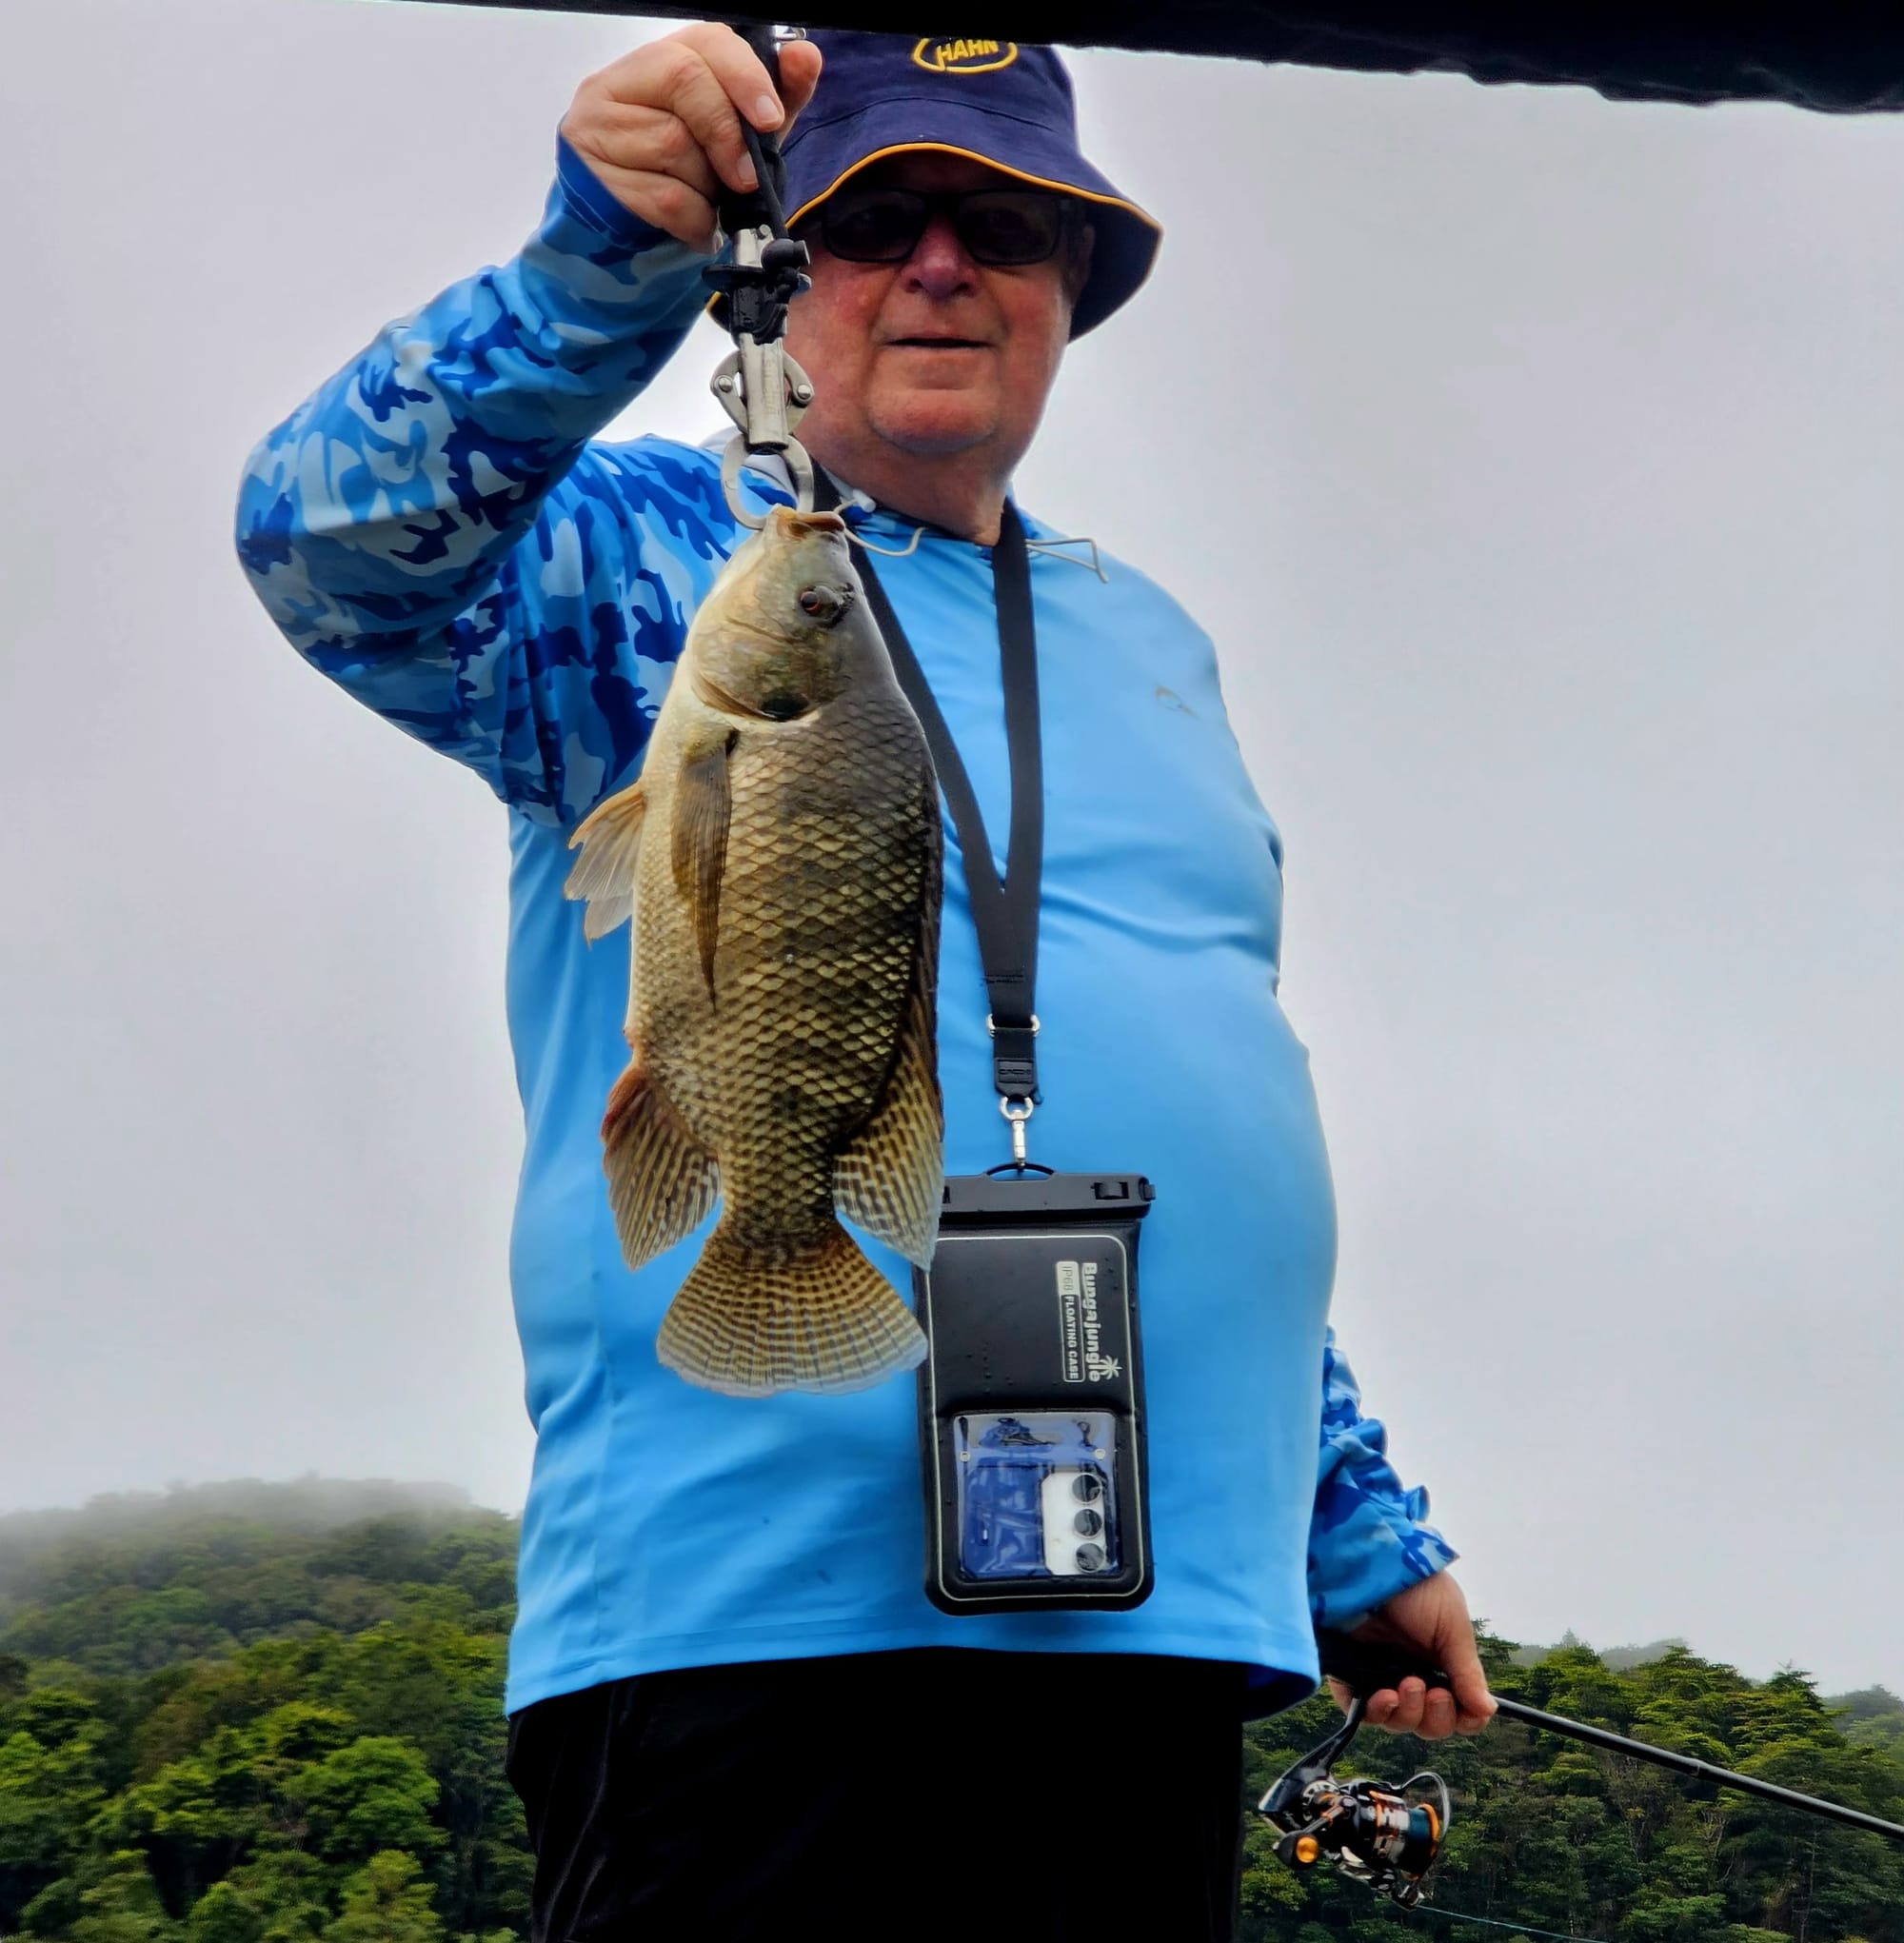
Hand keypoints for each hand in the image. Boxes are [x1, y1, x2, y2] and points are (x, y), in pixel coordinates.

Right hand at [559, 23, 823, 252]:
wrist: (636, 237)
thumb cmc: (691, 178)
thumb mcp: (740, 135)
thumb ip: (775, 98)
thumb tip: (805, 56)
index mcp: (662, 61)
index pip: (704, 42)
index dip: (744, 77)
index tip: (771, 120)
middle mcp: (621, 82)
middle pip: (685, 81)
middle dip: (727, 135)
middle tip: (743, 179)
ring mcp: (597, 124)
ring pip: (673, 143)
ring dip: (707, 185)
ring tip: (706, 201)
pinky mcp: (591, 175)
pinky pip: (664, 195)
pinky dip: (694, 219)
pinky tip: (694, 224)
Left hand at [1327, 1570, 1495, 1738]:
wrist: (1373, 1565)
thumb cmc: (1418, 1588)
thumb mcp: (1452, 1627)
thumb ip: (1467, 1672)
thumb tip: (1488, 1710)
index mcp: (1441, 1664)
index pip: (1458, 1712)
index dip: (1463, 1719)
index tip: (1465, 1710)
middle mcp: (1413, 1674)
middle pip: (1429, 1724)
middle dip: (1435, 1718)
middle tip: (1433, 1692)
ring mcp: (1381, 1676)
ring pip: (1399, 1722)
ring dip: (1409, 1714)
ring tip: (1408, 1685)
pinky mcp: (1350, 1676)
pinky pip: (1364, 1712)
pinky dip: (1376, 1713)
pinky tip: (1384, 1697)